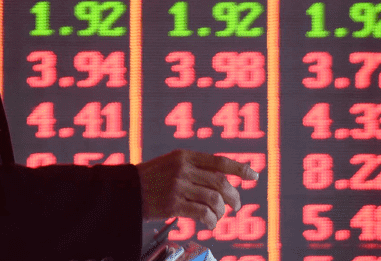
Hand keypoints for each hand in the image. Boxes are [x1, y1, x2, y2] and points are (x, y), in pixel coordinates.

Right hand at [137, 149, 257, 227]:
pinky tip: (210, 224)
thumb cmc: (151, 178)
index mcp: (184, 155)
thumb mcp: (171, 163)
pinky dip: (211, 221)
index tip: (254, 176)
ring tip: (219, 217)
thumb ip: (195, 168)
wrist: (126, 190)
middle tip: (236, 206)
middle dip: (234, 197)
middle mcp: (182, 169)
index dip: (239, 168)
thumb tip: (224, 180)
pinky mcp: (173, 204)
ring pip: (214, 200)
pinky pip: (202, 214)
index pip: (219, 161)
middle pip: (220, 183)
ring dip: (222, 212)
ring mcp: (178, 186)